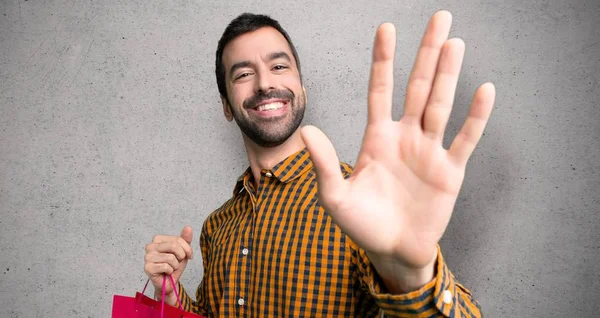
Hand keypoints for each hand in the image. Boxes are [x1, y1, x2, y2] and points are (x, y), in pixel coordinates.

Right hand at [144, 226, 193, 303]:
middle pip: (174, 246)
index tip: (189, 255)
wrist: (169, 283)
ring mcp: (147, 257)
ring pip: (171, 258)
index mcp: (158, 239)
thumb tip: (188, 227)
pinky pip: (166, 267)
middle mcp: (150, 246)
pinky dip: (170, 271)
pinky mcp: (148, 267)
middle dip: (181, 256)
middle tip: (178, 263)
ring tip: (171, 268)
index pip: (177, 239)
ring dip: (175, 265)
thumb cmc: (175, 266)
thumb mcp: (183, 251)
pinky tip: (166, 273)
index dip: (187, 248)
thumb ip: (185, 239)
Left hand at [301, 10, 494, 283]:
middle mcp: (405, 136)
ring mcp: (429, 151)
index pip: (380, 90)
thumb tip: (307, 131)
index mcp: (377, 138)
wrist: (393, 251)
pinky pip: (464, 138)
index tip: (386, 28)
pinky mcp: (450, 171)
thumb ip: (323, 165)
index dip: (383, 60)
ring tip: (455, 43)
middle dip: (427, 53)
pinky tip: (483, 89)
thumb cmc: (362, 225)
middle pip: (418, 86)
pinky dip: (474, 116)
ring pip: (441, 104)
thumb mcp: (335, 197)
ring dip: (449, 74)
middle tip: (439, 18)